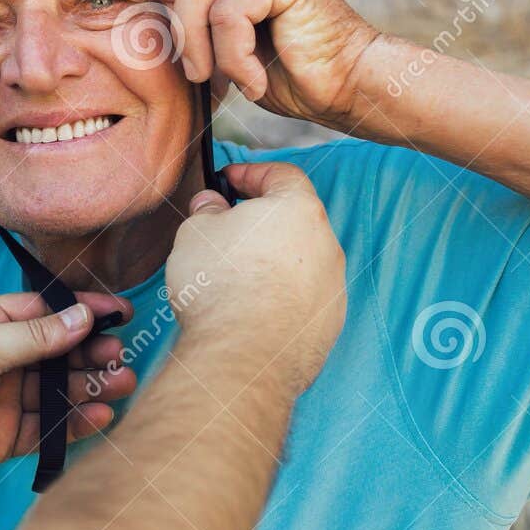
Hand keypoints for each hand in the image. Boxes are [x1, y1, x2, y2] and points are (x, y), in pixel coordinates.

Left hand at [0, 292, 135, 496]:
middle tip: (119, 354)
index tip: (119, 312)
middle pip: (58, 352)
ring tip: (122, 384)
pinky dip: (76, 423)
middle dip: (91, 352)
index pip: (45, 311)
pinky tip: (100, 416)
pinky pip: (50, 427)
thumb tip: (81, 317)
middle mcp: (0, 359)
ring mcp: (4, 399)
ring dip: (91, 387)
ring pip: (59, 391)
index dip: (81, 312)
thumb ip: (33, 336)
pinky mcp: (7, 437)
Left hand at [138, 0, 380, 128]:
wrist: (347, 87)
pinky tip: (253, 81)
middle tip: (189, 50)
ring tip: (215, 78)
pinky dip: (232, 59)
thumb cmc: (286, 72)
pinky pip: (226, 13)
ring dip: (195, 41)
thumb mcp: (228, 45)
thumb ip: (197, 17)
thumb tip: (149, 12)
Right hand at [165, 162, 345, 397]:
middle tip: (227, 230)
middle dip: (262, 222)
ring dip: (274, 263)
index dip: (252, 173)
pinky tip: (252, 311)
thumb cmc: (221, 286)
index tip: (229, 181)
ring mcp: (333, 287)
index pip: (281, 174)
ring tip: (236, 278)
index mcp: (299, 209)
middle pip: (295, 220)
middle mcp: (326, 244)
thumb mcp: (196, 232)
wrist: (244, 356)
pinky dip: (282, 298)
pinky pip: (304, 299)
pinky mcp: (329, 323)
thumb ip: (207, 211)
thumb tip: (212, 206)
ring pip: (302, 262)